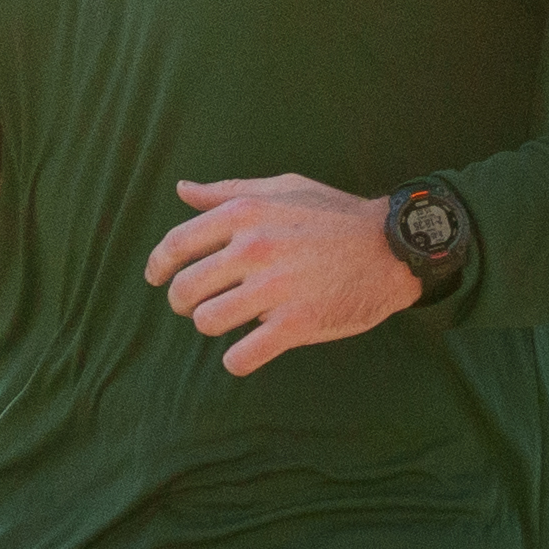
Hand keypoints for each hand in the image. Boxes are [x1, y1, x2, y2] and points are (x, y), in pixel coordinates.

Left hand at [148, 174, 413, 374]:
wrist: (392, 248)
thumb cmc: (335, 215)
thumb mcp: (283, 188)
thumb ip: (228, 191)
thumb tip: (183, 190)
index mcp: (245, 214)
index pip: (177, 244)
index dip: (158, 265)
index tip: (156, 277)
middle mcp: (254, 249)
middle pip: (185, 288)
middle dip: (184, 301)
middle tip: (198, 304)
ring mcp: (274, 289)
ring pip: (207, 322)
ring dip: (213, 326)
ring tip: (231, 321)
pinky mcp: (295, 324)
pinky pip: (241, 357)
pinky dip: (238, 360)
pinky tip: (248, 351)